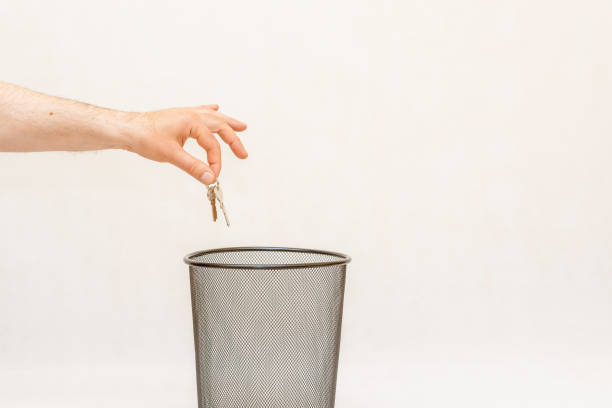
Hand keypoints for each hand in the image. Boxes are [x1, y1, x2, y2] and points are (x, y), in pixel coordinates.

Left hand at [126, 105, 246, 184]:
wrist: (128, 129)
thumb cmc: (145, 137)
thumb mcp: (171, 155)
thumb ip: (193, 167)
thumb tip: (210, 178)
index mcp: (192, 121)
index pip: (211, 144)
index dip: (215, 162)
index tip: (213, 176)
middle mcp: (191, 115)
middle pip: (220, 126)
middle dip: (233, 140)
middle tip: (243, 153)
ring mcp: (185, 114)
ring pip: (213, 117)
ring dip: (228, 122)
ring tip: (242, 126)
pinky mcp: (179, 117)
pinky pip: (200, 111)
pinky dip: (210, 111)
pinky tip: (215, 108)